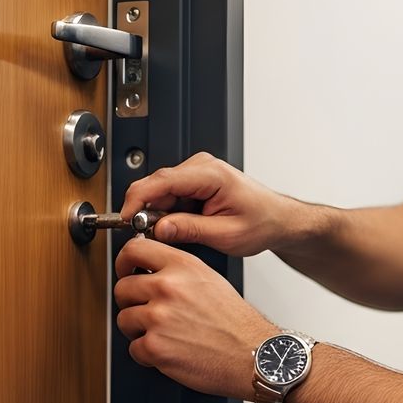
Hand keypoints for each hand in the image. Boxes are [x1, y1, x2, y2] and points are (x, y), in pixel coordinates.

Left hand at [114, 236, 279, 398]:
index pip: (133, 250)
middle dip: (131, 303)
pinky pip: (134, 349)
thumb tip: (149, 270)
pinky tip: (170, 351)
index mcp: (182, 267)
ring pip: (124, 319)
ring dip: (139, 330)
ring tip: (164, 334)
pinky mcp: (155, 347)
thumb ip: (177, 270)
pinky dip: (148, 355)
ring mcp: (159, 317)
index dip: (124, 263)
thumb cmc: (236, 323)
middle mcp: (168, 288)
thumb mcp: (209, 280)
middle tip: (148, 311)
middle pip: (122, 288)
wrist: (253, 355)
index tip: (126, 272)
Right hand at [120, 152, 295, 257]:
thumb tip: (158, 229)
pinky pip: (168, 196)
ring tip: (176, 233)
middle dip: (146, 211)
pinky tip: (180, 226)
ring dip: (158, 214)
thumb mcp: (226, 234)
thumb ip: (190, 230)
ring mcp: (196, 172)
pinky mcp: (193, 182)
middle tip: (149, 236)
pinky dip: (167, 213)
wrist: (277, 219)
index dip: (138, 200)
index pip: (162, 180)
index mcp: (211, 174)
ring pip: (159, 192)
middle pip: (155, 185)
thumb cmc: (261, 222)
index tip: (125, 219)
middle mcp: (201, 167)